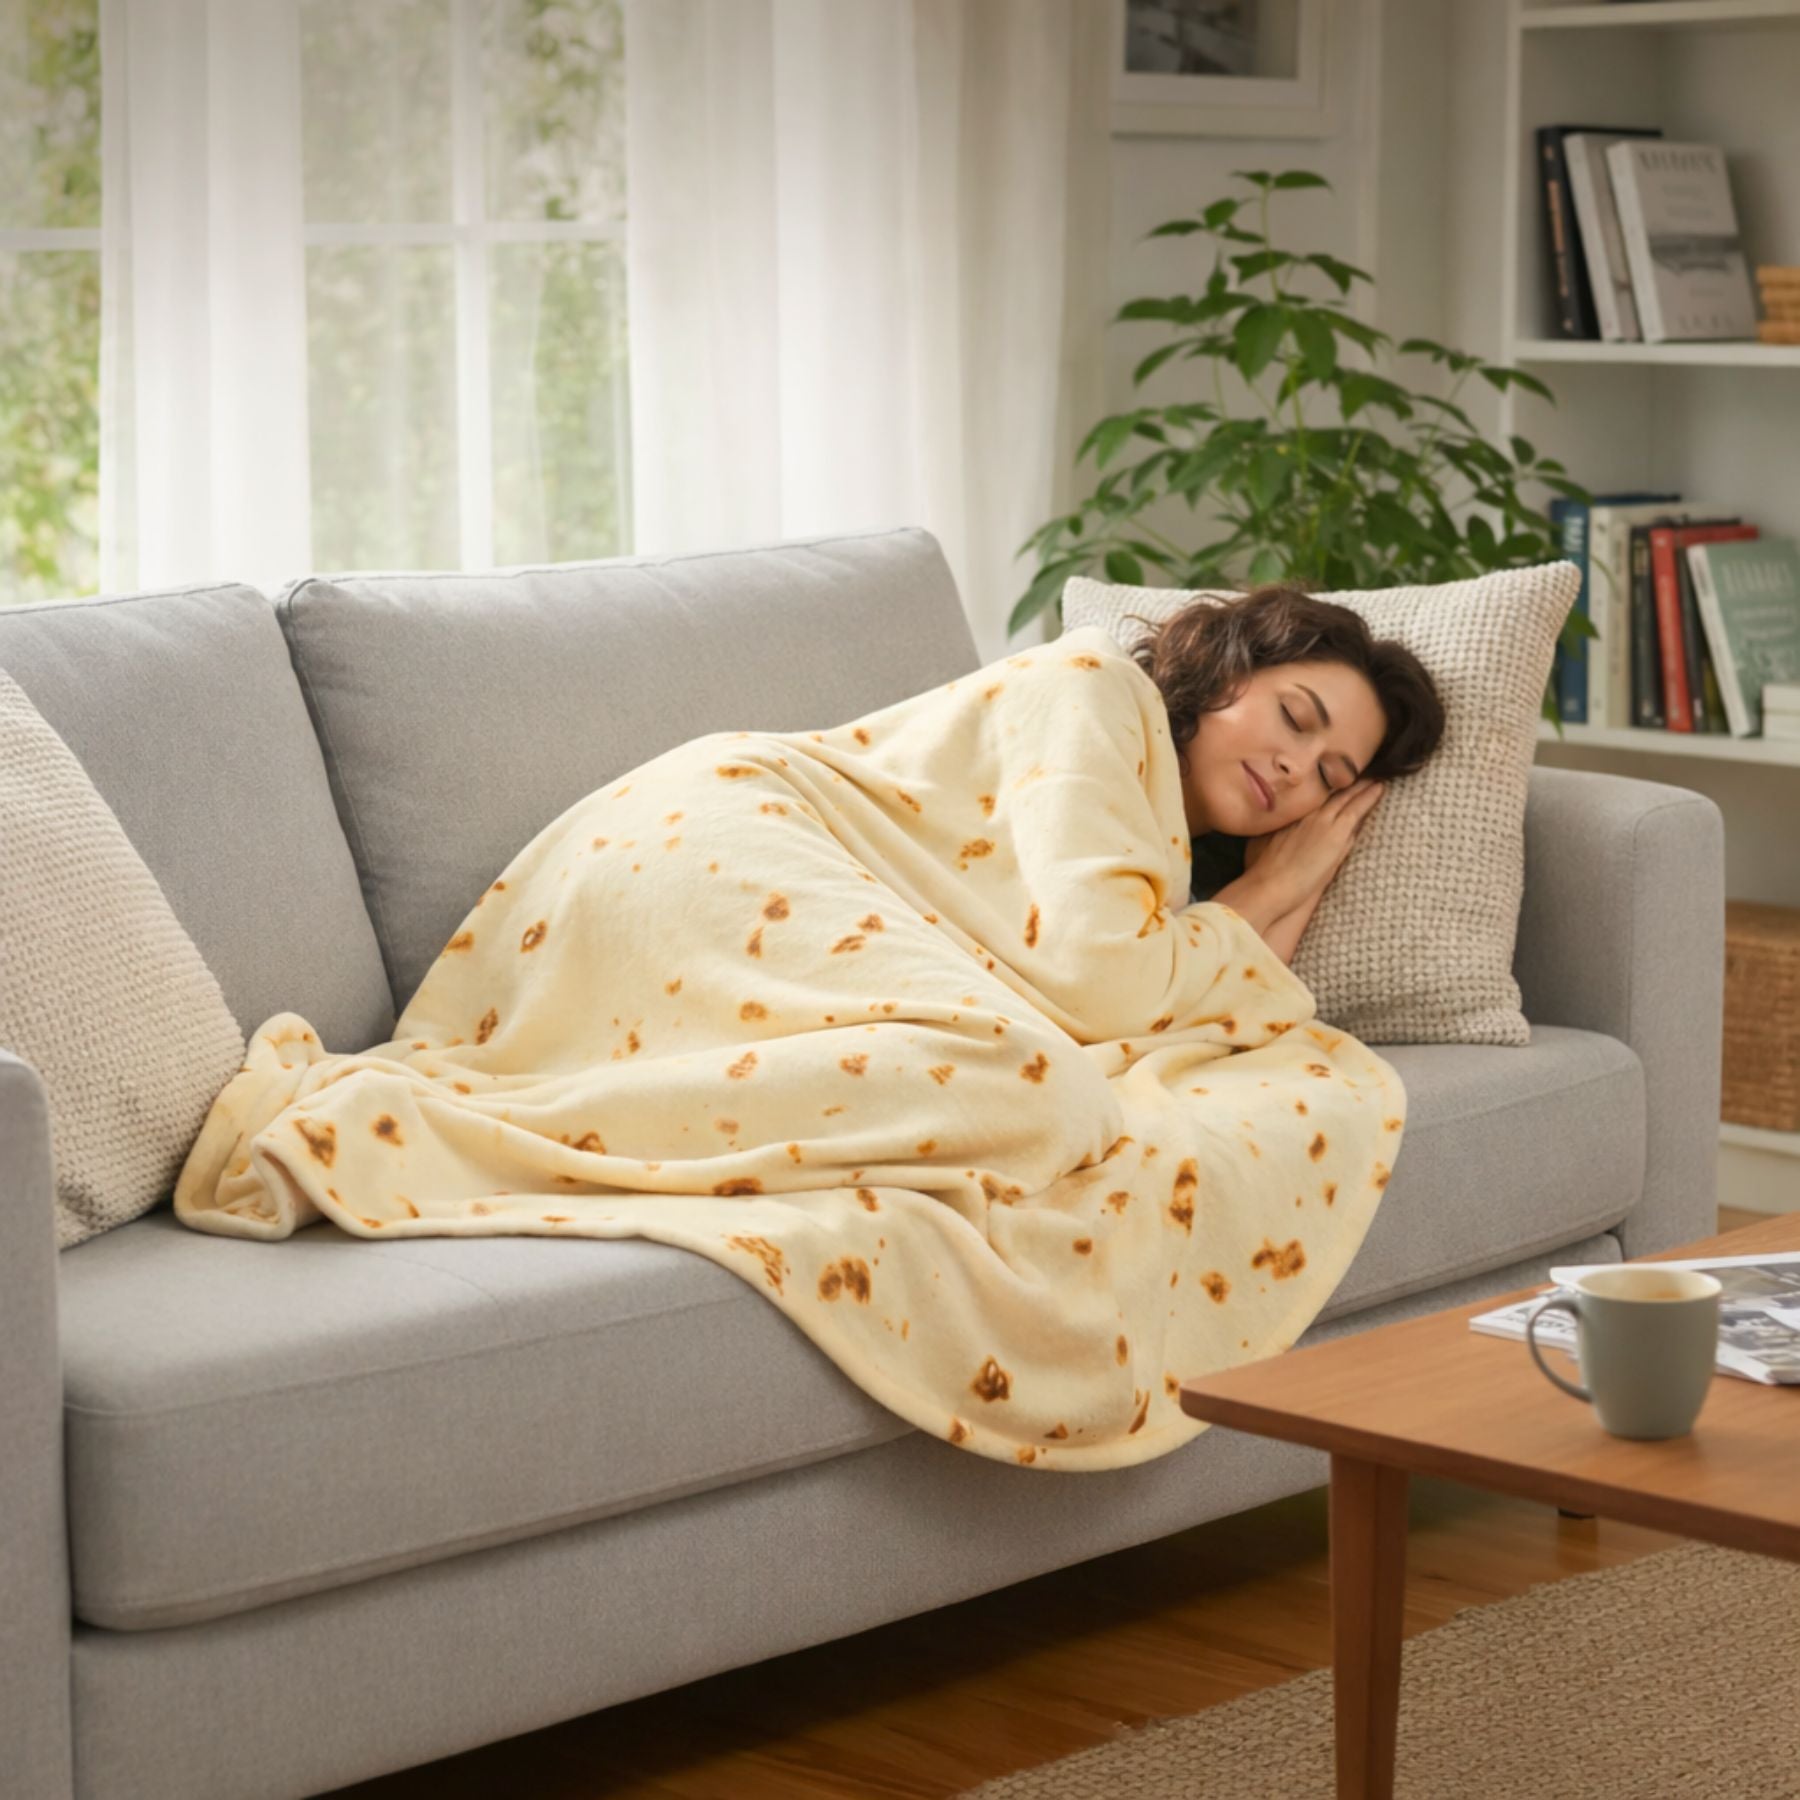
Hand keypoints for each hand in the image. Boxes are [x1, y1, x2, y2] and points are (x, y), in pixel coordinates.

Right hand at [1238, 778, 1385, 919]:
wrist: (1270, 885)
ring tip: (1373, 775)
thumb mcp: (1262, 839)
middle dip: (1344, 778)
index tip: (1333, 772)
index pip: (1313, 790)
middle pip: (1329, 788)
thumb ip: (1274, 826)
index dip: (1324, 781)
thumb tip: (1277, 819)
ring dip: (1360, 784)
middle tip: (1359, 767)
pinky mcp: (1337, 833)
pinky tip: (1379, 788)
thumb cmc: (1261, 869)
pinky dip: (1369, 797)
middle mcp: (1306, 809)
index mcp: (1290, 810)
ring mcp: (1322, 819)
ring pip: (1346, 795)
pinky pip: (1357, 809)